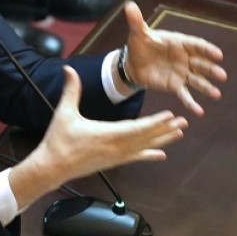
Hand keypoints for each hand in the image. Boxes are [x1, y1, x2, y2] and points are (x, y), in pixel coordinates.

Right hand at [9, 66, 186, 210]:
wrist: (52, 167)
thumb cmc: (58, 141)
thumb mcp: (64, 112)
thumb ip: (71, 90)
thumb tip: (69, 68)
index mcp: (108, 135)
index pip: (138, 128)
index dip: (156, 122)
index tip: (170, 115)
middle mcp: (116, 148)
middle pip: (147, 138)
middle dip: (166, 129)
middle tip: (184, 122)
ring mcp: (116, 157)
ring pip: (145, 148)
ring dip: (162, 140)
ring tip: (179, 134)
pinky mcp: (113, 162)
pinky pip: (135, 158)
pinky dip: (149, 155)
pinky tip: (161, 155)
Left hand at [123, 1, 226, 115]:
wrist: (133, 63)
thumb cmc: (140, 44)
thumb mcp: (138, 33)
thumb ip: (136, 22)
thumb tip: (129, 5)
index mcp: (179, 43)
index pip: (196, 45)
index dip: (207, 50)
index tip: (218, 55)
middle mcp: (184, 58)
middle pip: (201, 64)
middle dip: (211, 70)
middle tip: (222, 76)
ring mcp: (182, 72)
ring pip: (197, 80)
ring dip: (207, 87)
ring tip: (216, 94)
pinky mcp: (175, 85)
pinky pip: (185, 94)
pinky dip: (191, 103)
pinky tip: (199, 112)